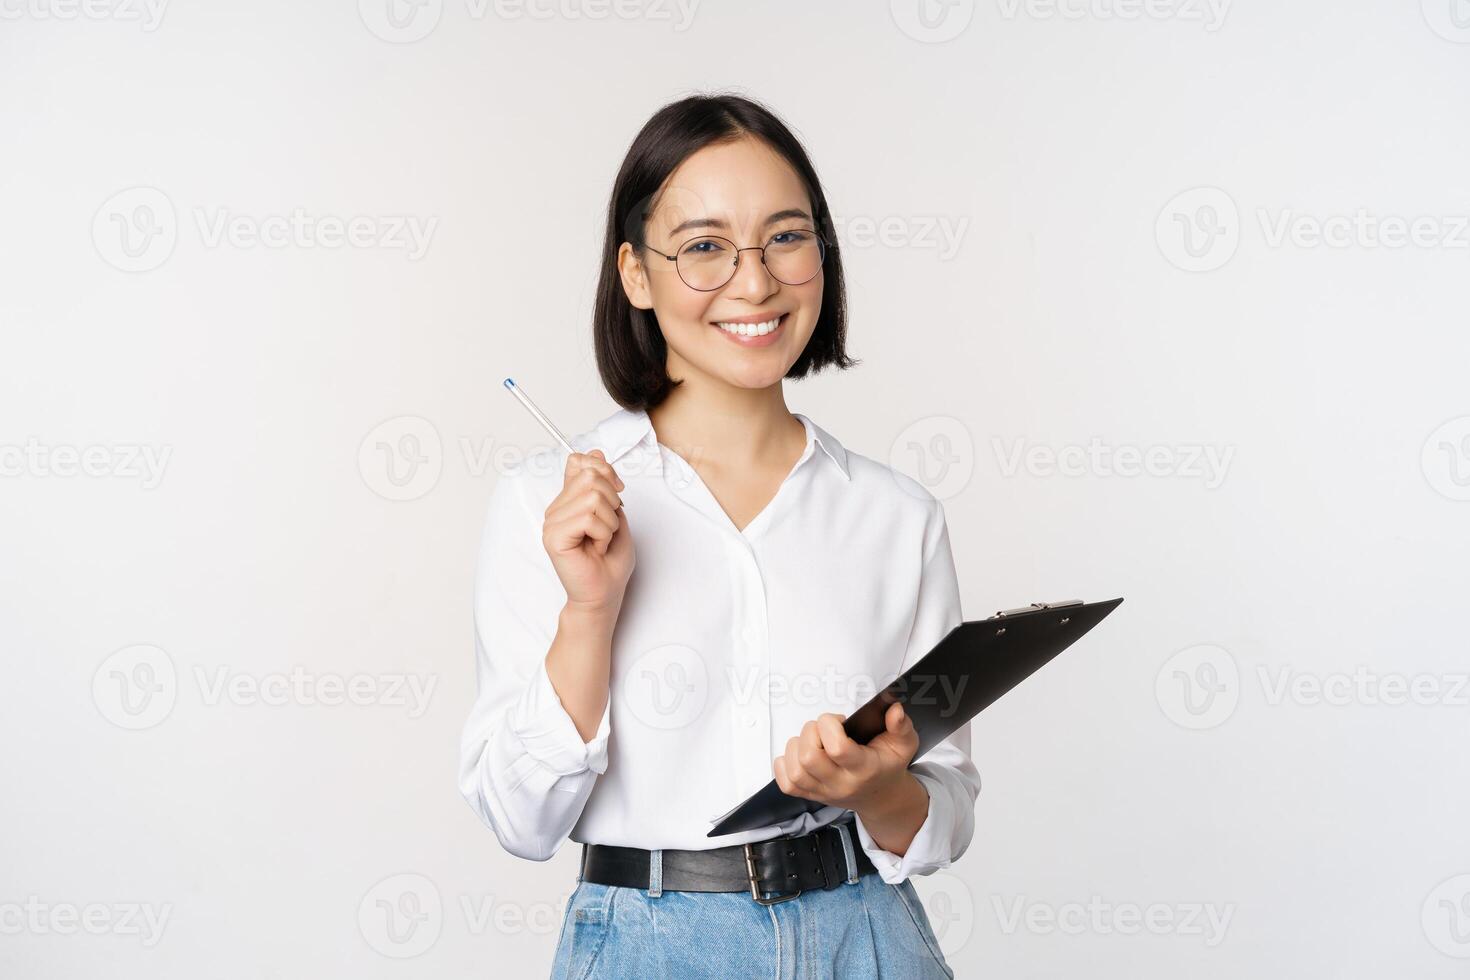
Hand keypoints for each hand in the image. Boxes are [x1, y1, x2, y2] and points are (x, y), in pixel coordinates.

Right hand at [542, 449, 634, 612]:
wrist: (603, 593)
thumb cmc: (610, 560)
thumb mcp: (615, 513)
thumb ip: (604, 484)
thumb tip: (595, 452)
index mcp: (568, 500)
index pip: (579, 461)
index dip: (604, 471)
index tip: (617, 493)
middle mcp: (556, 508)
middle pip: (591, 476)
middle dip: (613, 502)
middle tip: (607, 528)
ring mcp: (552, 522)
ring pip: (593, 497)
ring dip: (609, 522)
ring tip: (601, 540)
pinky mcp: (554, 537)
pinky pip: (588, 518)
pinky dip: (603, 534)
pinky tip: (595, 549)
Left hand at [772, 702, 920, 812]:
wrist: (881, 796)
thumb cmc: (888, 765)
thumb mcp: (903, 744)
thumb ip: (901, 726)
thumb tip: (895, 709)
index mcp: (864, 769)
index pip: (837, 749)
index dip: (829, 725)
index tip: (838, 720)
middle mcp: (841, 784)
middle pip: (809, 758)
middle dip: (811, 732)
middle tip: (824, 729)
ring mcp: (823, 792)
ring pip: (795, 770)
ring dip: (797, 746)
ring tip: (813, 740)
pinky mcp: (810, 796)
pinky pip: (787, 784)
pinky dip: (785, 765)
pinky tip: (800, 755)